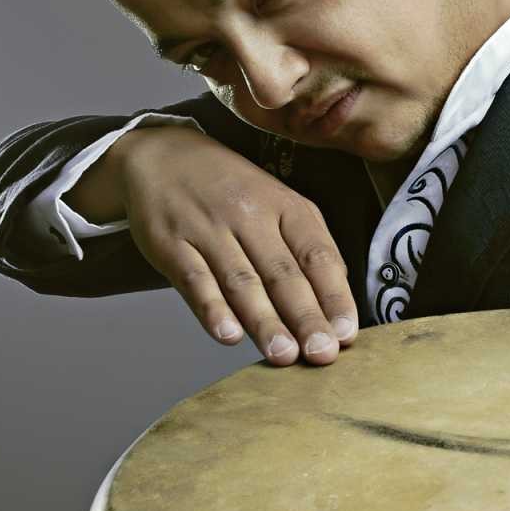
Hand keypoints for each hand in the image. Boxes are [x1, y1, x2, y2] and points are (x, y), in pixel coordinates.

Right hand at [109, 126, 357, 363]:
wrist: (162, 155)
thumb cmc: (229, 190)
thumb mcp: (275, 203)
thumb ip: (304, 247)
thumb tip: (336, 302)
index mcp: (285, 205)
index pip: (317, 254)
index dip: (334, 295)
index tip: (347, 333)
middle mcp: (250, 214)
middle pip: (283, 273)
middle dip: (306, 317)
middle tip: (322, 353)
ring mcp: (208, 228)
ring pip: (242, 281)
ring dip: (264, 321)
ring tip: (283, 355)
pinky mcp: (171, 243)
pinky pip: (195, 279)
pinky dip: (212, 309)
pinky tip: (228, 335)